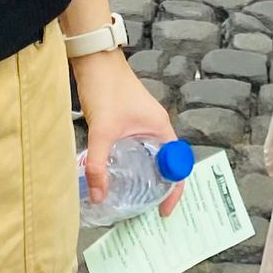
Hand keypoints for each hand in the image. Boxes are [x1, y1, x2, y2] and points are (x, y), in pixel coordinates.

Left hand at [71, 51, 184, 218]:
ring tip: (131, 200)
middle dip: (159, 190)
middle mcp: (155, 127)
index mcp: (160, 127)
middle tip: (145, 213)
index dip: (174, 190)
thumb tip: (98, 197)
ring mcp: (141, 125)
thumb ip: (99, 164)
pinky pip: (136, 152)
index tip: (162, 213)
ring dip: (144, 179)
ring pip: (150, 158)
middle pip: (165, 164)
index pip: (177, 165)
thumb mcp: (102, 130)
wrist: (94, 60)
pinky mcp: (128, 123)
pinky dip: (131, 167)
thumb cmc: (106, 88)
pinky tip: (117, 178)